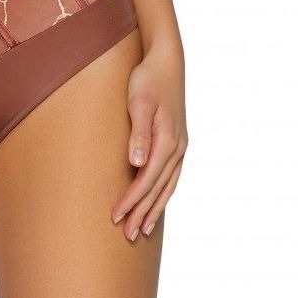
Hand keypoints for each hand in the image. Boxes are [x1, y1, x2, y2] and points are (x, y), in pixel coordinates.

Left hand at [111, 37, 187, 240]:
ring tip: (144, 229)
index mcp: (168, 140)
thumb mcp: (138, 102)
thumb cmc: (148, 79)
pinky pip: (172, 176)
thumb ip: (138, 133)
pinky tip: (157, 202)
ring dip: (155, 208)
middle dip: (143, 213)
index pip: (146, 180)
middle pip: (159, 189)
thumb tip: (136, 164)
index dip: (131, 200)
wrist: (167, 61)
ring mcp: (181, 146)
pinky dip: (164, 193)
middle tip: (128, 235)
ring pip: (168, 186)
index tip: (116, 217)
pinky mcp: (178, 141)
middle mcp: (178, 148)